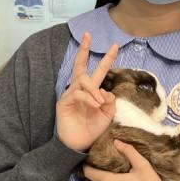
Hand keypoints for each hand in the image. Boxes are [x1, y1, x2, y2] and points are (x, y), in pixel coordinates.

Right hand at [55, 33, 119, 152]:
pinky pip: (77, 93)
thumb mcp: (107, 115)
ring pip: (82, 80)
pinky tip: (95, 105)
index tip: (115, 45)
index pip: (98, 71)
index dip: (106, 58)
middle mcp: (80, 89)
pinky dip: (88, 98)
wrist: (78, 144)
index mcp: (92, 91)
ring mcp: (70, 95)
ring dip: (93, 89)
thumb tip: (107, 91)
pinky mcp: (63, 102)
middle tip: (88, 36)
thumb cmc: (91, 129)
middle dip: (85, 50)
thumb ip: (110, 102)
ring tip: (100, 102)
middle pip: (81, 66)